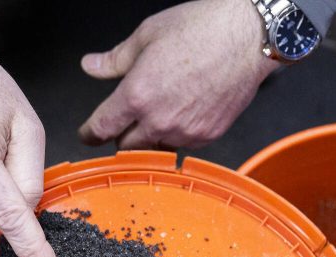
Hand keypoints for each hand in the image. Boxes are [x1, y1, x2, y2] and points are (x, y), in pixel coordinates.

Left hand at [78, 0, 275, 149]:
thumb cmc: (203, 29)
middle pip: (126, 147)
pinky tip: (183, 110)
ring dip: (150, 137)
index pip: (102, 129)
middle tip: (126, 119)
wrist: (248, 36)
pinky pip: (183, 144)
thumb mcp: (147, 35)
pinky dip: (177, 134)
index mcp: (137, 95)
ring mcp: (185, 132)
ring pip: (155, 148)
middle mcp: (159, 120)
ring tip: (160, 110)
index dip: (89, 134)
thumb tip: (91, 66)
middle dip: (121, 135)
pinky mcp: (207, 136)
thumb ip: (114, 59)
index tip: (87, 134)